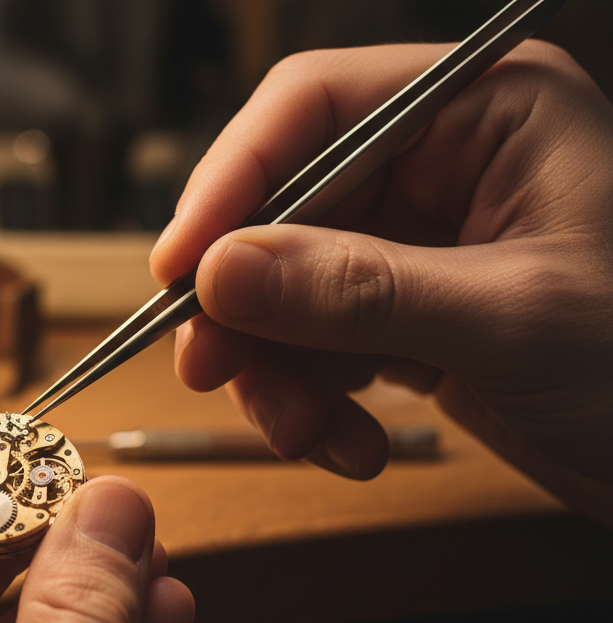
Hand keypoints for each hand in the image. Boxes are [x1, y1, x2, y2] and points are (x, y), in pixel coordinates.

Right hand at [150, 41, 612, 524]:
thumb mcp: (511, 321)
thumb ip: (360, 291)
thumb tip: (223, 272)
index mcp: (487, 114)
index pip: (315, 109)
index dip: (233, 180)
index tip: (181, 265)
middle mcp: (442, 166)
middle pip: (282, 210)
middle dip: (248, 304)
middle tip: (213, 368)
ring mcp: (418, 244)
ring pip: (284, 289)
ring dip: (278, 371)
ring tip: (310, 434)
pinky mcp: (406, 313)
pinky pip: (314, 344)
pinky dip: (314, 401)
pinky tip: (351, 444)